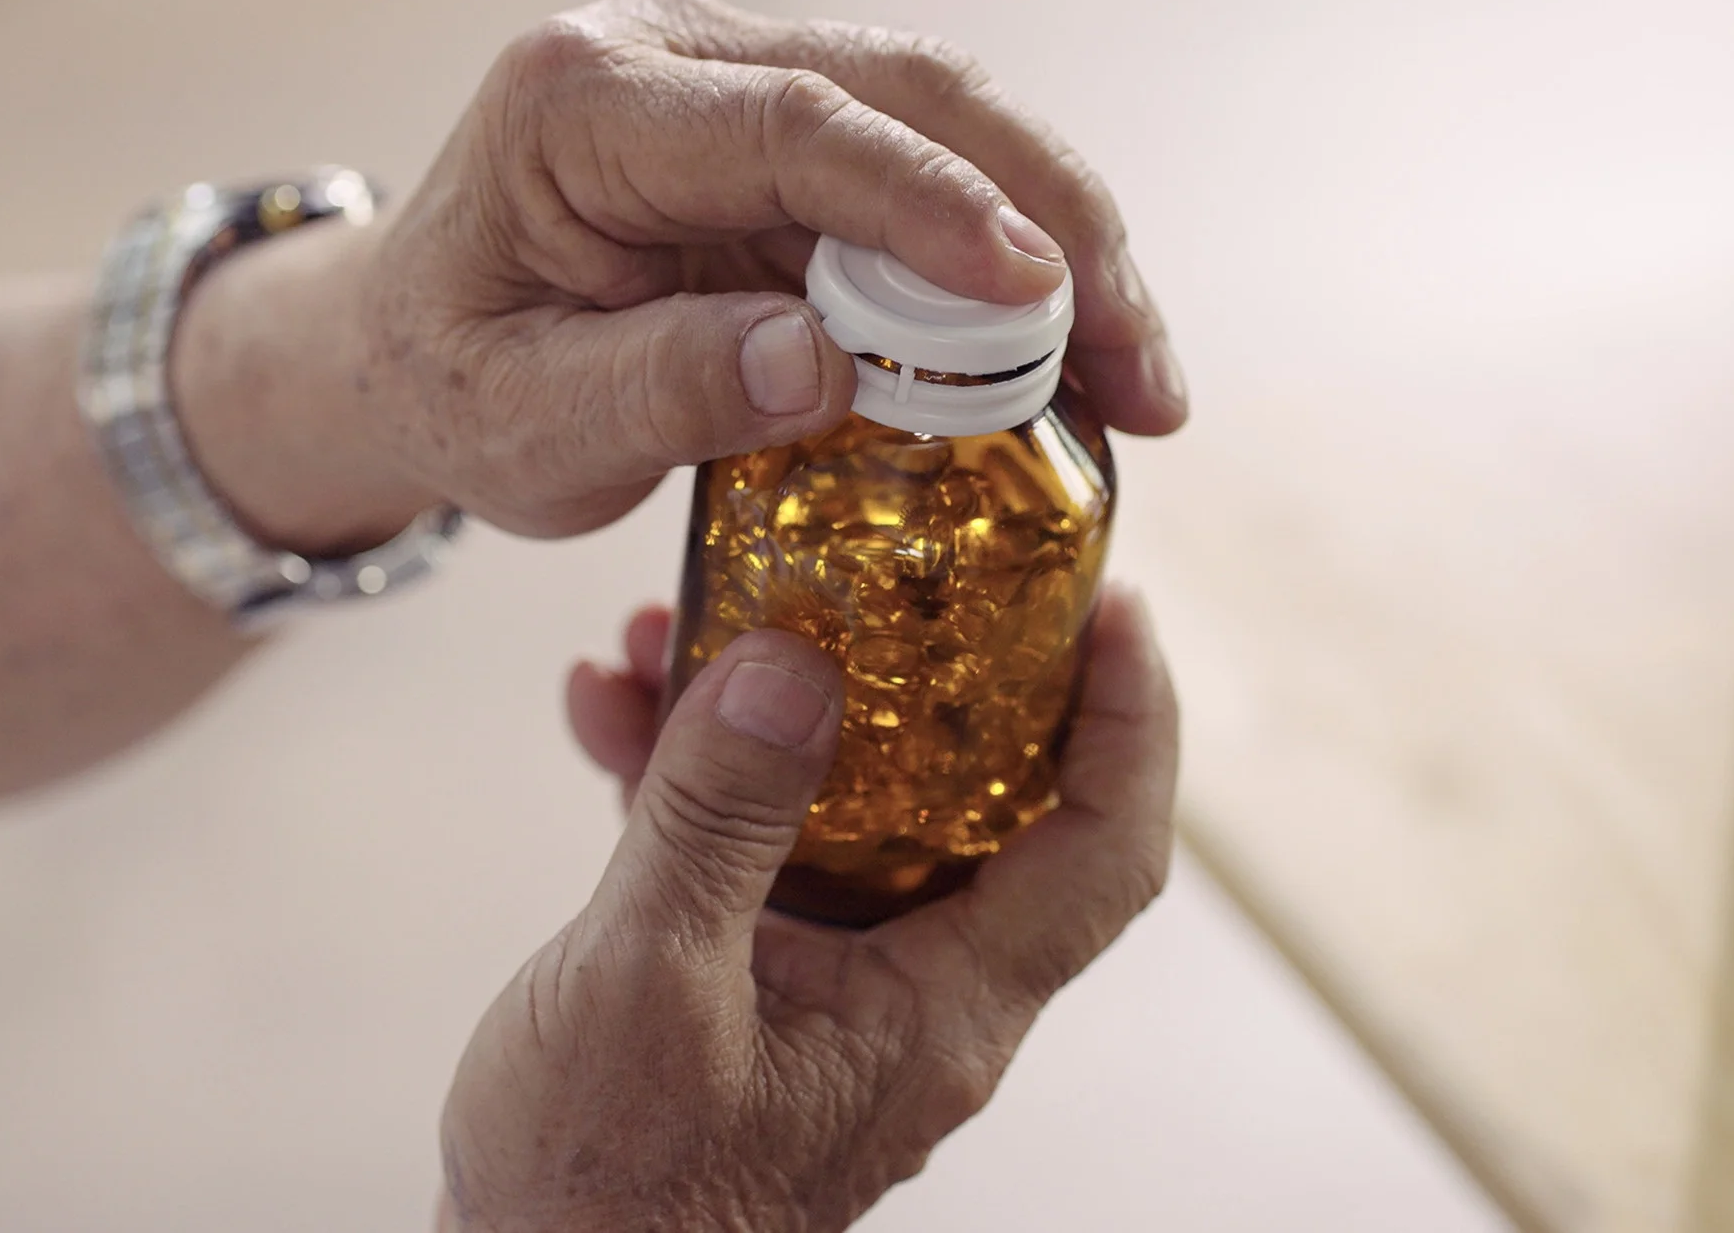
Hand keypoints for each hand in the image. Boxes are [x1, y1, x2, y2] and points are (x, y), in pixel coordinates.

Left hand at [175, 0, 1183, 549]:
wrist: (413, 344)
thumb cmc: (451, 381)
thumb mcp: (519, 424)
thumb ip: (654, 390)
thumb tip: (815, 367)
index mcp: (581, 102)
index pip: (792, 127)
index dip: (931, 204)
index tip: (1041, 295)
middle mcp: (672, 53)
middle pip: (905, 94)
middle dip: (1048, 222)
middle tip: (1140, 368)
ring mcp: (738, 75)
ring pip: (944, 120)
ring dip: (1057, 241)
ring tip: (1136, 376)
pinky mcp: (788, 123)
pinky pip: (927, 170)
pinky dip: (1009, 260)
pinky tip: (1067, 353)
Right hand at [438, 587, 1177, 1230]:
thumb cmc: (602, 1200)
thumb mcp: (646, 981)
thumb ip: (718, 815)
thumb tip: (786, 666)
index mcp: (937, 1011)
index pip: (1101, 852)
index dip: (1131, 723)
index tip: (1112, 608)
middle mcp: (911, 1000)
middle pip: (978, 804)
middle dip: (924, 669)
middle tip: (884, 564)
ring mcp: (833, 996)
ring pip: (850, 813)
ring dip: (775, 712)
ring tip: (683, 622)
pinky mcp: (755, 993)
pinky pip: (759, 855)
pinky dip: (699, 781)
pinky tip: (614, 718)